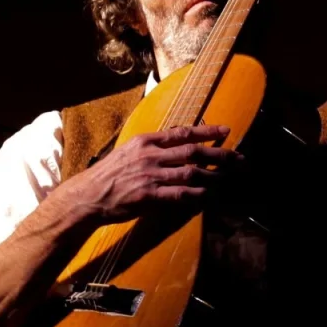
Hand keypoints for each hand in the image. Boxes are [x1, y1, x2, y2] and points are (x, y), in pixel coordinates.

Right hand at [67, 125, 242, 222]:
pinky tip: (209, 195)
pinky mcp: (149, 196)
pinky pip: (181, 194)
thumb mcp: (129, 151)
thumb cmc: (109, 174)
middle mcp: (150, 155)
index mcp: (146, 141)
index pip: (183, 132)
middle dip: (220, 155)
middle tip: (239, 158)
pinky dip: (198, 194)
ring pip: (191, 173)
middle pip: (194, 152)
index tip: (226, 130)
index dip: (207, 131)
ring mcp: (150, 176)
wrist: (87, 196)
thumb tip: (178, 144)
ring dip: (214, 176)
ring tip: (229, 178)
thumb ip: (153, 147)